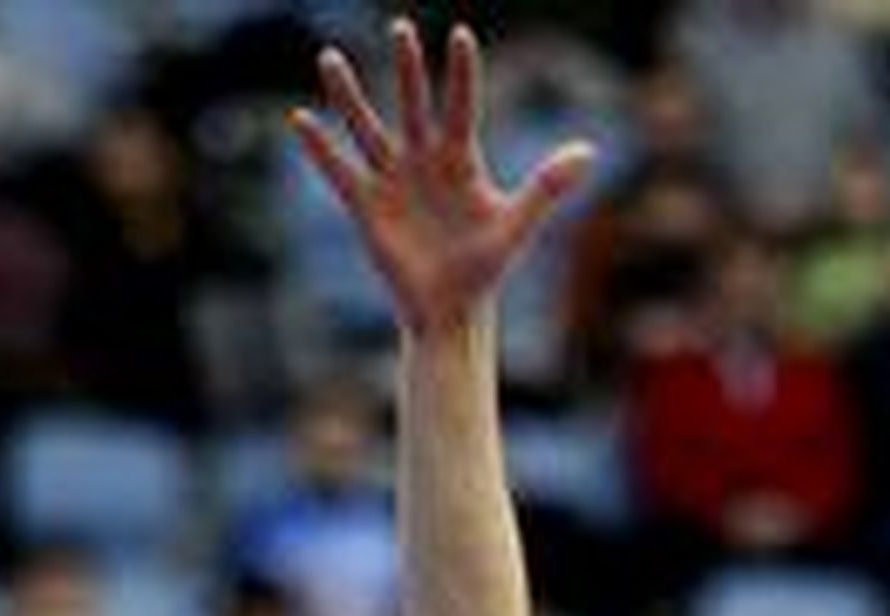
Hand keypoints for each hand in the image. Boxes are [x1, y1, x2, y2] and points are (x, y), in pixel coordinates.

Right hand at [291, 19, 593, 339]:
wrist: (450, 313)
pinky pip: (339, 171)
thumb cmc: (484, 270)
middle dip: (408, 70)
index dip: (462, 74)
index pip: (461, 106)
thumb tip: (589, 151)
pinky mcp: (366, 206)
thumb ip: (547, 187)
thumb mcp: (516, 226)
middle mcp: (423, 160)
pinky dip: (320, 149)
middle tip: (401, 28)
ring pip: (367, 128)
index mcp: (460, 160)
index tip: (461, 36)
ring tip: (330, 59)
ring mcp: (392, 180)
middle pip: (413, 104)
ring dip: (348, 97)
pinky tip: (300, 119)